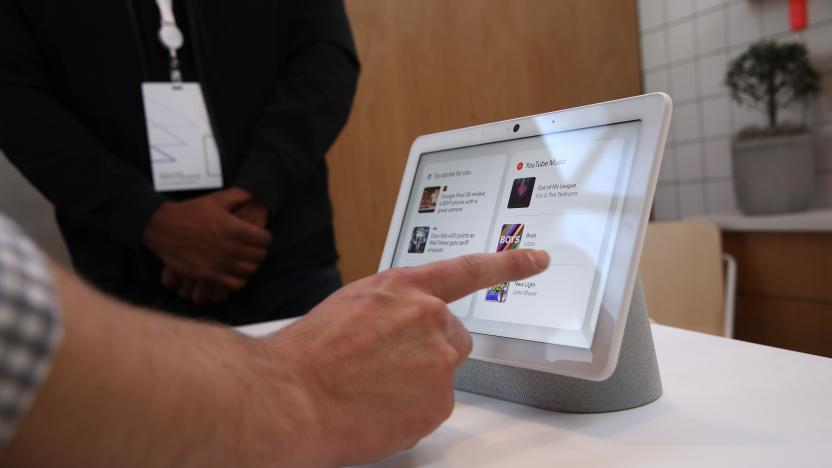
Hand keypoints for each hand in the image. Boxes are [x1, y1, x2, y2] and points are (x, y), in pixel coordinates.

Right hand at [145, 188, 271, 290]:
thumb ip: (239, 196)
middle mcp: (232, 248)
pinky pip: (235, 284)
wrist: (163, 228)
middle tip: (252, 248)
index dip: (264, 237)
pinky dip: (239, 280)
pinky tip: (234, 272)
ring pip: (250, 270)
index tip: (259, 236)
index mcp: (236, 229)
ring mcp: (221, 264)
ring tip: (243, 260)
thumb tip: (254, 195)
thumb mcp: (217, 199)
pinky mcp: (210, 276)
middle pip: (260, 256)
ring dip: (250, 265)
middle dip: (259, 251)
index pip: (265, 239)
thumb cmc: (191, 212)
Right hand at [257, 248, 549, 465]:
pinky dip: (410, 412)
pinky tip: (377, 408)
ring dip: (418, 382)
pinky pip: (432, 407)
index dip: (507, 264)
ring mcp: (438, 362)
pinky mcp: (438, 402)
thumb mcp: (351, 306)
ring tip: (372, 389)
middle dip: (430, 351)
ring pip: (441, 375)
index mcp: (404, 289)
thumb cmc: (309, 354)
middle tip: (389, 366)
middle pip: (454, 338)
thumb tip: (400, 326)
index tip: (535, 258)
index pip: (468, 270)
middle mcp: (429, 319)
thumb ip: (390, 308)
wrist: (291, 397)